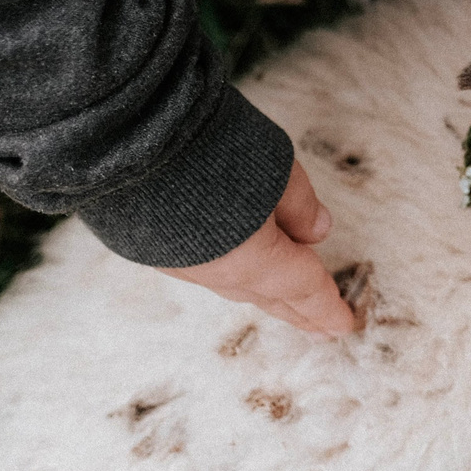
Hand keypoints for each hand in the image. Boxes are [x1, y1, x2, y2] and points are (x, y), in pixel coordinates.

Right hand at [158, 156, 358, 337]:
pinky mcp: (151, 247)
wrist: (126, 142)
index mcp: (253, 260)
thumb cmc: (210, 148)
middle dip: (297, 310)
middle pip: (268, 295)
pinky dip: (229, 271)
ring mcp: (178, 263)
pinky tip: (234, 265)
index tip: (344, 325)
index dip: (326, 306)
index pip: (302, 288)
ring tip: (281, 299)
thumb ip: (300, 206)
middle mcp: (214, 272)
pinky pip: (204, 269)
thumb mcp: (276, 167)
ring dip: (262, 292)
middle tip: (320, 328)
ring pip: (233, 284)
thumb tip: (318, 233)